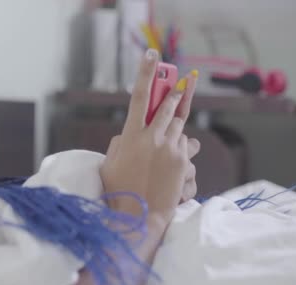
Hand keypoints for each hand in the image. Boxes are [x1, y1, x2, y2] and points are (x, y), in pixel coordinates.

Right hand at [100, 49, 198, 227]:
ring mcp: (171, 148)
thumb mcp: (109, 163)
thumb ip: (119, 143)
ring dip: (177, 122)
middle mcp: (153, 137)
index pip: (140, 97)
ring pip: (180, 125)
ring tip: (171, 128)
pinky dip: (181, 148)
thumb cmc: (118, 191)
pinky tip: (174, 159)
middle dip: (175, 93)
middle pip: (169, 106)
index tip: (153, 56)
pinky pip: (185, 146)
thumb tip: (130, 135)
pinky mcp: (183, 161)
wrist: (138, 216)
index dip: (147, 73)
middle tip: (181, 82)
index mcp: (131, 135)